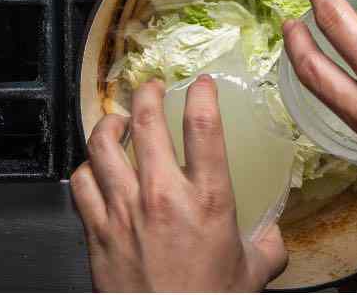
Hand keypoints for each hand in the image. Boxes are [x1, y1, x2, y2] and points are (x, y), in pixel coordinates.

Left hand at [70, 78, 287, 291]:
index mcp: (207, 201)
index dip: (202, 95)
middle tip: (151, 86)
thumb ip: (267, 245)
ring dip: (110, 124)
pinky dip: (87, 168)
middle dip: (147, 93)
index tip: (201, 84)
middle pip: (145, 122)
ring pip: (103, 145)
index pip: (204, 128)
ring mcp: (123, 211)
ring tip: (117, 120)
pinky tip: (95, 168)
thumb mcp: (253, 273)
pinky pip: (82, 182)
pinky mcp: (96, 230)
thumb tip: (274, 231)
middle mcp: (162, 196)